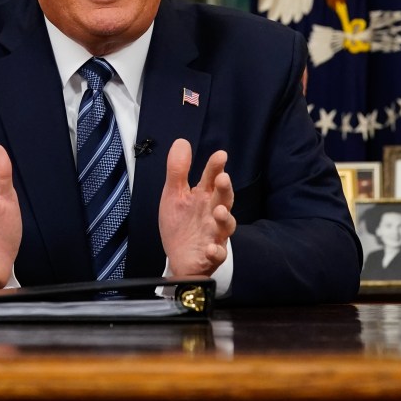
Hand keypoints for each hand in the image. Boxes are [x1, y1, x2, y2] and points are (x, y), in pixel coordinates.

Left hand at [158, 138, 235, 276]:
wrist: (178, 258)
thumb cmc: (180, 224)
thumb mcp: (174, 195)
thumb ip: (178, 170)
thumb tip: (182, 141)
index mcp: (203, 197)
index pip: (212, 179)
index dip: (216, 167)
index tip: (220, 155)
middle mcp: (212, 214)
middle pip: (224, 199)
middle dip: (225, 189)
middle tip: (222, 179)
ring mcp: (214, 235)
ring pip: (226, 226)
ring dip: (225, 218)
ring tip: (219, 211)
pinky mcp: (211, 256)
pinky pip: (217, 254)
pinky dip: (215, 251)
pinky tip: (209, 248)